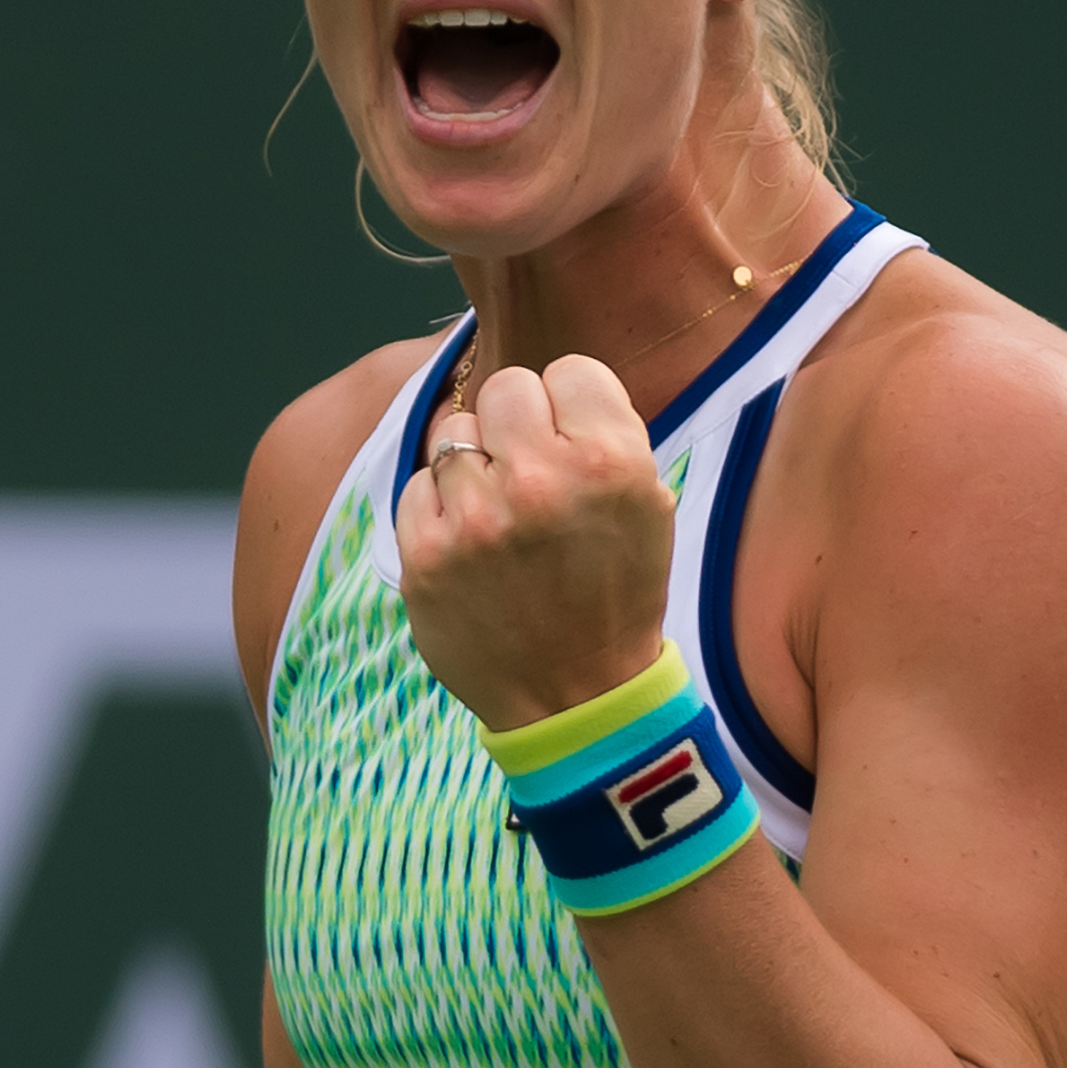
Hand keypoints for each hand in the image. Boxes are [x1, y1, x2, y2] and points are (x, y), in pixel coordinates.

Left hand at [396, 354, 675, 730]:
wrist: (576, 696)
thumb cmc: (615, 592)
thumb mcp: (647, 505)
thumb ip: (604, 432)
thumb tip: (545, 384)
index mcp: (611, 462)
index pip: (570, 370)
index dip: (571, 408)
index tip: (574, 448)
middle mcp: (541, 481)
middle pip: (506, 386)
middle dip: (518, 426)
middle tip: (532, 476)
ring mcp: (477, 520)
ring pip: (456, 433)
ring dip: (476, 468)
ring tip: (503, 519)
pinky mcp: (427, 555)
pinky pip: (418, 484)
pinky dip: (441, 509)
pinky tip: (473, 548)